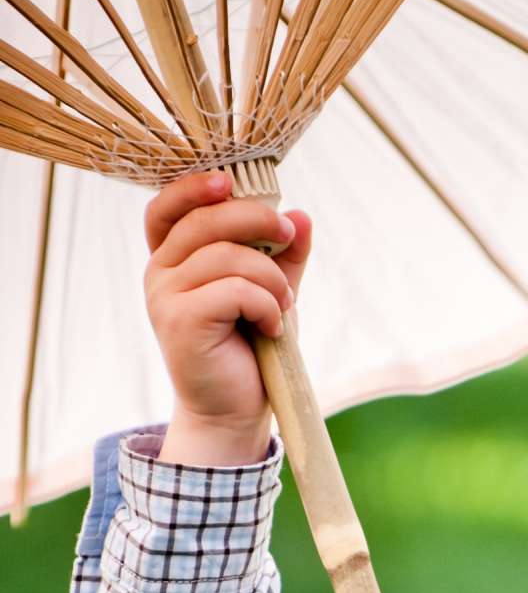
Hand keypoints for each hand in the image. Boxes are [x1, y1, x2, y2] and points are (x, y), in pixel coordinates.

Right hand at [143, 170, 312, 462]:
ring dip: (270, 279)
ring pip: (225, 256)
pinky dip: (266, 305)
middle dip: (256, 220)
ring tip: (284, 306)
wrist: (235, 410)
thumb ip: (283, 254)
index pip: (167, 206)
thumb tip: (302, 216)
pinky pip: (233, 290)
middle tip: (289, 235)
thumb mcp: (271, 290)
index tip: (231, 182)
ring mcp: (164, 296)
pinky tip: (273, 329)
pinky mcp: (179, 321)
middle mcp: (159, 271)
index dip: (194, 186)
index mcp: (173, 257)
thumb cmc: (251, 346)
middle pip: (203, 220)